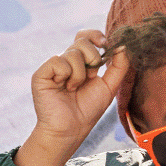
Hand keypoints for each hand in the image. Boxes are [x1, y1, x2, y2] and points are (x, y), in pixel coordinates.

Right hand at [17, 30, 130, 165]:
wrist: (70, 130)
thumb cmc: (87, 111)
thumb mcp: (109, 86)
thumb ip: (119, 66)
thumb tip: (123, 45)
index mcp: (81, 62)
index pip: (86, 37)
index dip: (96, 36)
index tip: (106, 45)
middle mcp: (66, 61)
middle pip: (81, 41)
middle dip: (93, 57)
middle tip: (90, 76)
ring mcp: (53, 67)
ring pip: (72, 53)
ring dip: (79, 74)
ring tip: (73, 89)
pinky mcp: (41, 74)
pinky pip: (58, 61)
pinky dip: (65, 75)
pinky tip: (62, 87)